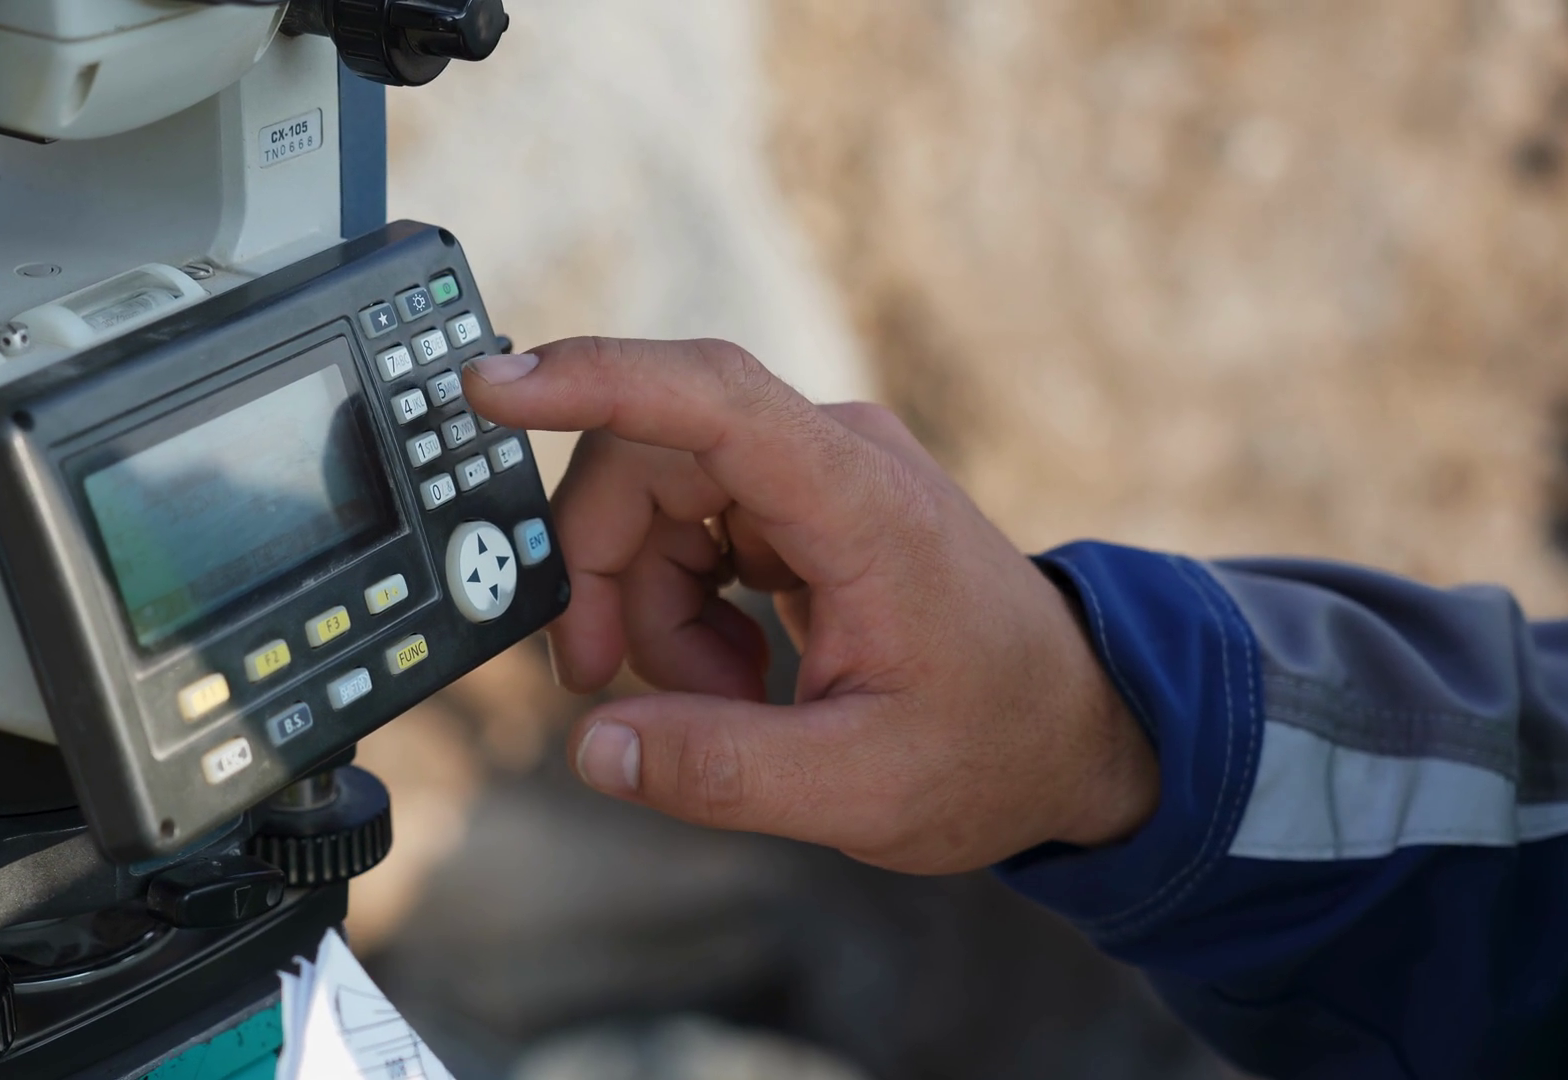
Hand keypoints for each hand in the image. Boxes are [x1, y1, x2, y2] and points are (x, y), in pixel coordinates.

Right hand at [461, 338, 1157, 874]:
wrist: (1076, 726)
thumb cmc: (992, 747)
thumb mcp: (861, 790)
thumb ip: (720, 769)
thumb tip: (595, 746)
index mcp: (858, 503)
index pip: (708, 398)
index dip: (592, 380)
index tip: (490, 388)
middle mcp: (833, 457)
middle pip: (649, 459)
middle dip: (605, 574)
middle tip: (601, 682)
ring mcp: (818, 473)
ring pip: (657, 498)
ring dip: (651, 607)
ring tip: (719, 702)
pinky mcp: (804, 502)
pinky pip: (690, 525)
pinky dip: (682, 605)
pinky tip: (738, 676)